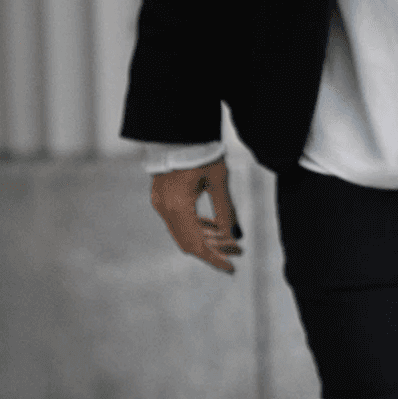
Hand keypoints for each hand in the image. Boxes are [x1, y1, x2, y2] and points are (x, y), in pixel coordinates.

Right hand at [149, 158, 243, 274]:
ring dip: (206, 238)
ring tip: (230, 240)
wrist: (178, 130)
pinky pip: (178, 220)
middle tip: (237, 252)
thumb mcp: (219, 182)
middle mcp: (165, 208)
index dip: (215, 259)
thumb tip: (237, 237)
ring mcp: (160, 203)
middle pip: (189, 241)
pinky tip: (214, 227)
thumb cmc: (202, 152)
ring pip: (183, 232)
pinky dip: (196, 226)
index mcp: (178, 207)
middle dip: (213, 249)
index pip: (197, 244)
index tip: (232, 268)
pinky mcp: (161, 196)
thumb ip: (227, 212)